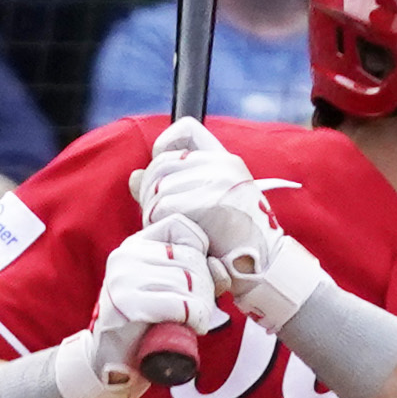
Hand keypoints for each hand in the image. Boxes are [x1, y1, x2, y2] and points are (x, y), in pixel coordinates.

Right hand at [81, 219, 224, 394]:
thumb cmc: (148, 325)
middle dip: (204, 288)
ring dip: (201, 307)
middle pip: (191, 258)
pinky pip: (181, 304)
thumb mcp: (171, 289)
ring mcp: (123, 279)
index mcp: (134, 246)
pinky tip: (190, 327)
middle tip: (196, 311)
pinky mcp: (127, 305)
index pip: (181, 227)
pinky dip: (194, 318)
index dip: (199, 253)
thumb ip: (198, 272)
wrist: (114, 364)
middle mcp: (125, 256)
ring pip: (189, 281)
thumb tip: (220, 268)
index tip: (194, 280)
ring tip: (191, 321)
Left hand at [133, 116, 280, 276]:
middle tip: (158, 220)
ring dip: (153, 214)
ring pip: (158, 188)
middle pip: (161, 164)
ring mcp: (219, 180)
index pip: (186, 129)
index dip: (164, 146)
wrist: (264, 267)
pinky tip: (175, 238)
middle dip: (149, 194)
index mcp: (225, 160)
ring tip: (170, 231)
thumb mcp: (203, 207)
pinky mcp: (211, 201)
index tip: (161, 174)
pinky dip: (159, 225)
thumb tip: (133, 176)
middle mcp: (223, 164)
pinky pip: (163, 207)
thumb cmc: (231, 243)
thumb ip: (168, 189)